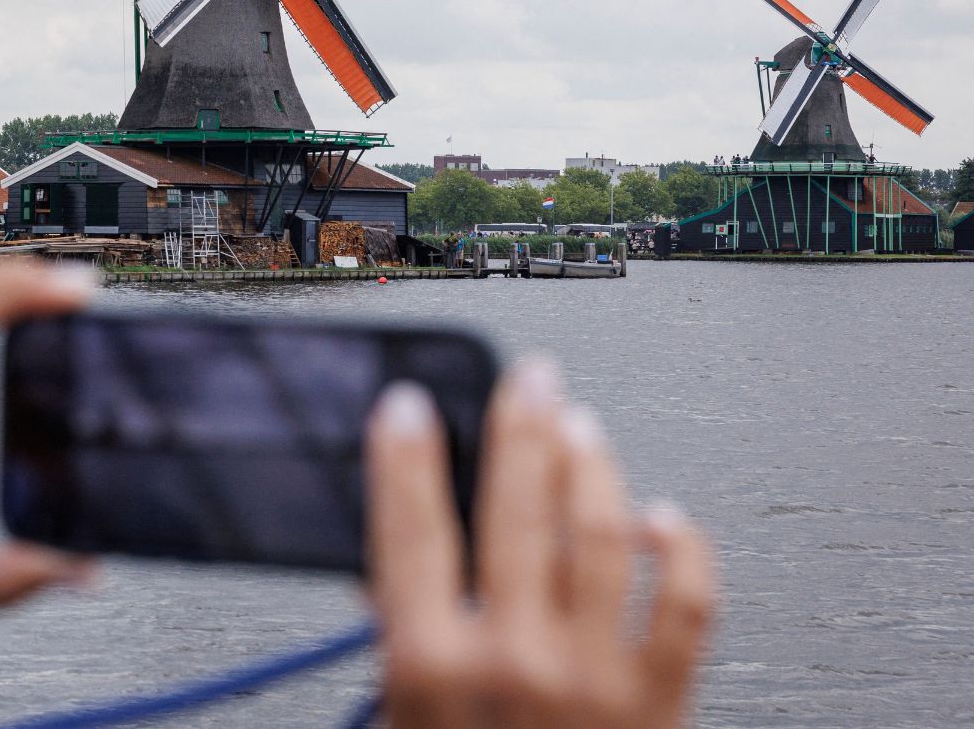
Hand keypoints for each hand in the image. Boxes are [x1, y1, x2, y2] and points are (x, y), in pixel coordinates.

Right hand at [366, 362, 715, 727]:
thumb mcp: (395, 725)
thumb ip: (396, 647)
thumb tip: (385, 578)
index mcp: (429, 667)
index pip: (410, 530)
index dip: (406, 455)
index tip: (408, 405)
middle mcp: (513, 662)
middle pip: (516, 509)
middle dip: (520, 428)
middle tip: (529, 378)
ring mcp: (592, 679)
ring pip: (601, 535)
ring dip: (593, 469)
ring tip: (584, 429)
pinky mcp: (658, 704)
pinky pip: (688, 608)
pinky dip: (684, 553)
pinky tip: (669, 520)